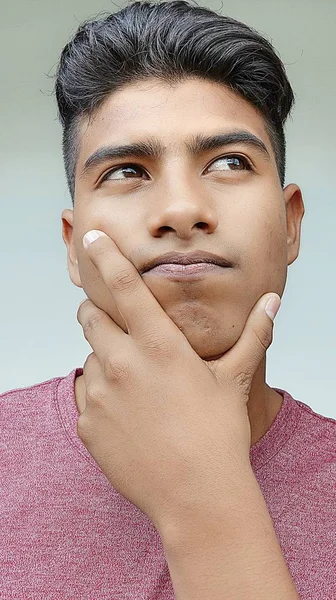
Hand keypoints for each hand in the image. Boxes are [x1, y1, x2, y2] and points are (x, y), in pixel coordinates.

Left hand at [76, 230, 279, 533]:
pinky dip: (101, 397)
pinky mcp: (88, 423)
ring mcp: (100, 395)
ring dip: (106, 362)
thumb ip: (254, 333)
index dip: (105, 255)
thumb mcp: (234, 377)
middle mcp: (122, 362)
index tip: (92, 238)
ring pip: (89, 358)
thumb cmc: (217, 433)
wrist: (196, 495)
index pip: (123, 285)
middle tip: (123, 331)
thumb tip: (272, 301)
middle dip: (99, 314)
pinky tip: (129, 416)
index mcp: (158, 344)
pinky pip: (85, 395)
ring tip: (138, 388)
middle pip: (90, 317)